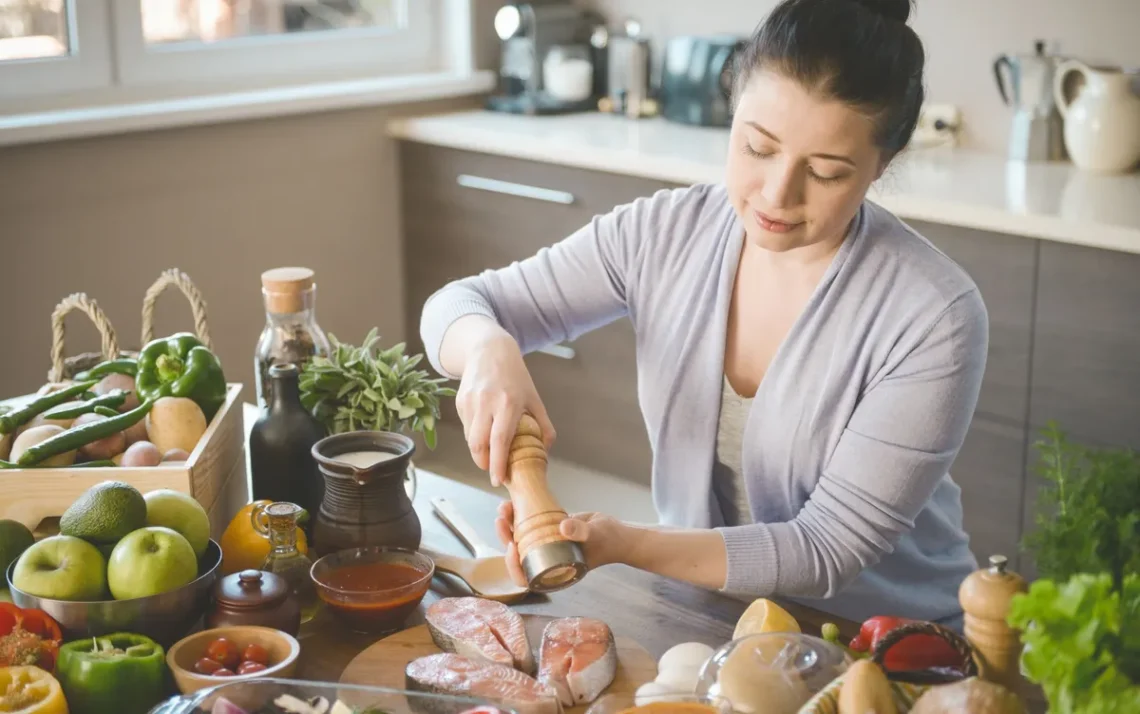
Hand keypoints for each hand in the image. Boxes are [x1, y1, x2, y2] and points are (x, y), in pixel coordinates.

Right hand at [455, 333, 555, 486]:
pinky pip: (466, 427)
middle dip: (484, 463)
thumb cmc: (515, 376)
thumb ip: (543, 425)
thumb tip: (546, 450)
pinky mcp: (460, 401)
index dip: (497, 463)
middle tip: (493, 473)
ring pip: (470, 438)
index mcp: (508, 403)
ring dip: (479, 452)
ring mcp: (470, 402)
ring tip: (491, 455)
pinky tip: (485, 434)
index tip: (498, 480)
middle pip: (479, 444)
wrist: (490, 350)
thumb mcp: (534, 398)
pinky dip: (474, 437)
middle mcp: (486, 403)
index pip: (500, 440)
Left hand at [494, 500, 630, 586]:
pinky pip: (527, 527)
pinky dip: (517, 516)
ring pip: (517, 540)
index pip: (525, 578)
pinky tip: (512, 502)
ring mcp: (545, 548)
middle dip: (504, 537)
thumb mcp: (596, 536)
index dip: (513, 565)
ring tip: (504, 507)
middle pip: (516, 556)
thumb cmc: (609, 541)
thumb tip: (563, 527)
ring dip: (507, 524)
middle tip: (501, 518)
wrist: (618, 534)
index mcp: (552, 574)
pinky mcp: (546, 533)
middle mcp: (546, 563)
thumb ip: (581, 532)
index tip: (512, 545)